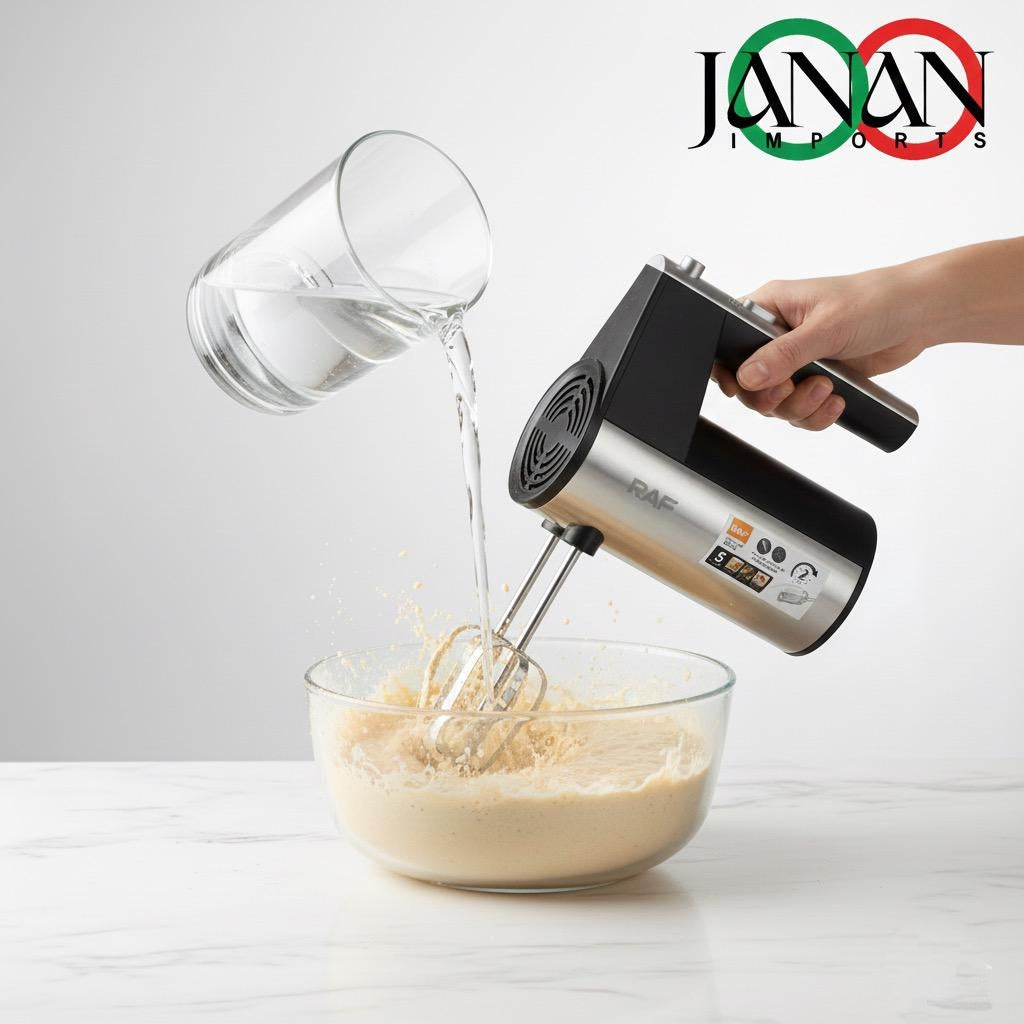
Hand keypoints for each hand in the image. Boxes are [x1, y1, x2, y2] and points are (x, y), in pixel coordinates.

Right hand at [711, 265, 931, 430]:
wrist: (920, 315)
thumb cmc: (876, 300)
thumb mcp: (826, 327)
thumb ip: (784, 354)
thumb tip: (748, 376)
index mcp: (770, 308)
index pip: (729, 340)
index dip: (729, 368)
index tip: (740, 386)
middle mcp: (777, 336)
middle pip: (749, 382)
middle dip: (772, 395)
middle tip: (794, 389)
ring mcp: (796, 360)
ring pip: (775, 402)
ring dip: (799, 406)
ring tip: (826, 391)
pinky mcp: (815, 380)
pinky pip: (800, 410)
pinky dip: (815, 414)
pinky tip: (835, 401)